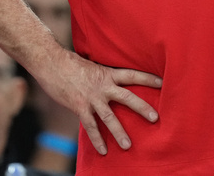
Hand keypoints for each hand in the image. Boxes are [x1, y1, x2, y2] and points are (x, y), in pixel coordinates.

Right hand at [39, 51, 161, 155]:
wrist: (51, 62)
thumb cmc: (70, 63)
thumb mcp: (92, 65)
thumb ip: (103, 75)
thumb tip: (111, 81)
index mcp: (107, 73)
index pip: (132, 75)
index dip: (148, 78)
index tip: (162, 82)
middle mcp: (103, 85)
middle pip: (127, 97)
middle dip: (142, 108)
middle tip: (156, 118)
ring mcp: (91, 97)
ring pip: (109, 117)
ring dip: (119, 132)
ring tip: (128, 146)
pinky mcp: (79, 106)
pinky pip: (90, 126)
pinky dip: (97, 139)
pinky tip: (103, 150)